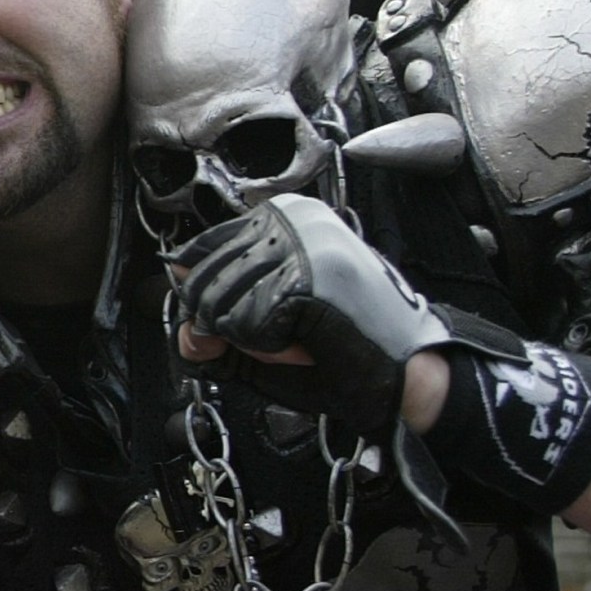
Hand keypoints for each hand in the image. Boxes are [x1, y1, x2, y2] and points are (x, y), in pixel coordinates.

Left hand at [170, 194, 450, 432]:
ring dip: (254, 341)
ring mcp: (299, 245)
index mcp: (287, 216)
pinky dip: (269, 350)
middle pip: (199, 281)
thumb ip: (214, 323)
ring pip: (217, 307)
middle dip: (231, 326)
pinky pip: (242, 328)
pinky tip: (310, 341)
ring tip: (305, 334)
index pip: (199, 251)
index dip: (215, 300)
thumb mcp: (262, 331)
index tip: (261, 314)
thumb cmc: (344, 350)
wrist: (408, 375)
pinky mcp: (303, 278)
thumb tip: (183, 322)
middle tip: (290, 331)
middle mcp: (291, 219)